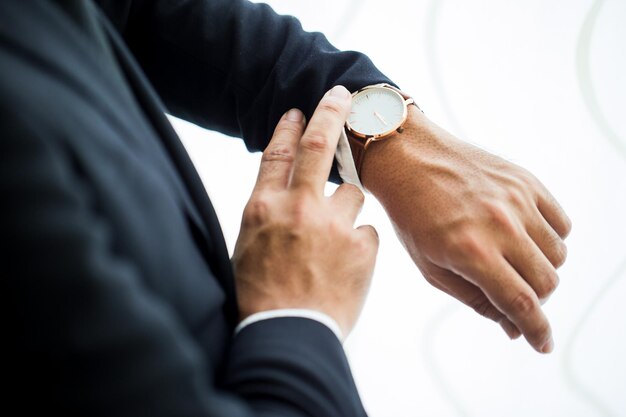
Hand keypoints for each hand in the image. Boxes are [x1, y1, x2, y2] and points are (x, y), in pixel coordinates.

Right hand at [232, 86, 378, 337]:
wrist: (287, 335)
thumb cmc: (260, 296)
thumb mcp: (249, 247)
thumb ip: (270, 215)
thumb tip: (286, 197)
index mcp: (263, 207)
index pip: (277, 153)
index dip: (288, 127)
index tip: (298, 111)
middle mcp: (299, 207)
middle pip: (319, 145)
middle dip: (332, 113)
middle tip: (342, 96)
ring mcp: (334, 225)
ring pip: (352, 193)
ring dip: (346, 208)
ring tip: (333, 242)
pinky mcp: (363, 247)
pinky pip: (366, 231)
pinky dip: (358, 243)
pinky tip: (345, 268)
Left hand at [361, 106, 570, 352]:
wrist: (408, 159)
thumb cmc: (412, 216)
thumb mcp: (431, 267)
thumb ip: (474, 299)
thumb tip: (510, 325)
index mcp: (471, 252)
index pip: (521, 303)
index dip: (536, 331)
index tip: (541, 343)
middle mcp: (500, 225)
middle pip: (545, 283)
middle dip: (534, 300)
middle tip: (513, 294)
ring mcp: (517, 200)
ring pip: (558, 255)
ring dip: (542, 270)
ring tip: (514, 262)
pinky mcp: (525, 182)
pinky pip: (561, 224)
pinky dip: (550, 239)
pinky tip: (525, 238)